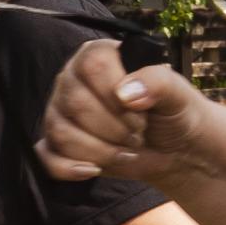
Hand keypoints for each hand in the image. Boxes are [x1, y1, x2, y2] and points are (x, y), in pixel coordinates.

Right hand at [37, 41, 215, 186]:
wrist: (178, 150)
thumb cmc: (175, 113)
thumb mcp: (177, 93)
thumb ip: (158, 82)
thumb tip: (125, 93)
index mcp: (97, 56)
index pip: (91, 66)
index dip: (116, 94)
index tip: (141, 110)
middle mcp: (72, 80)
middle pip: (75, 102)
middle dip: (114, 128)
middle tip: (138, 132)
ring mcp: (61, 113)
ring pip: (61, 132)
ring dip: (101, 150)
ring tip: (126, 149)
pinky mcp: (58, 145)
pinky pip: (47, 157)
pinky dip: (70, 168)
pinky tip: (95, 169)